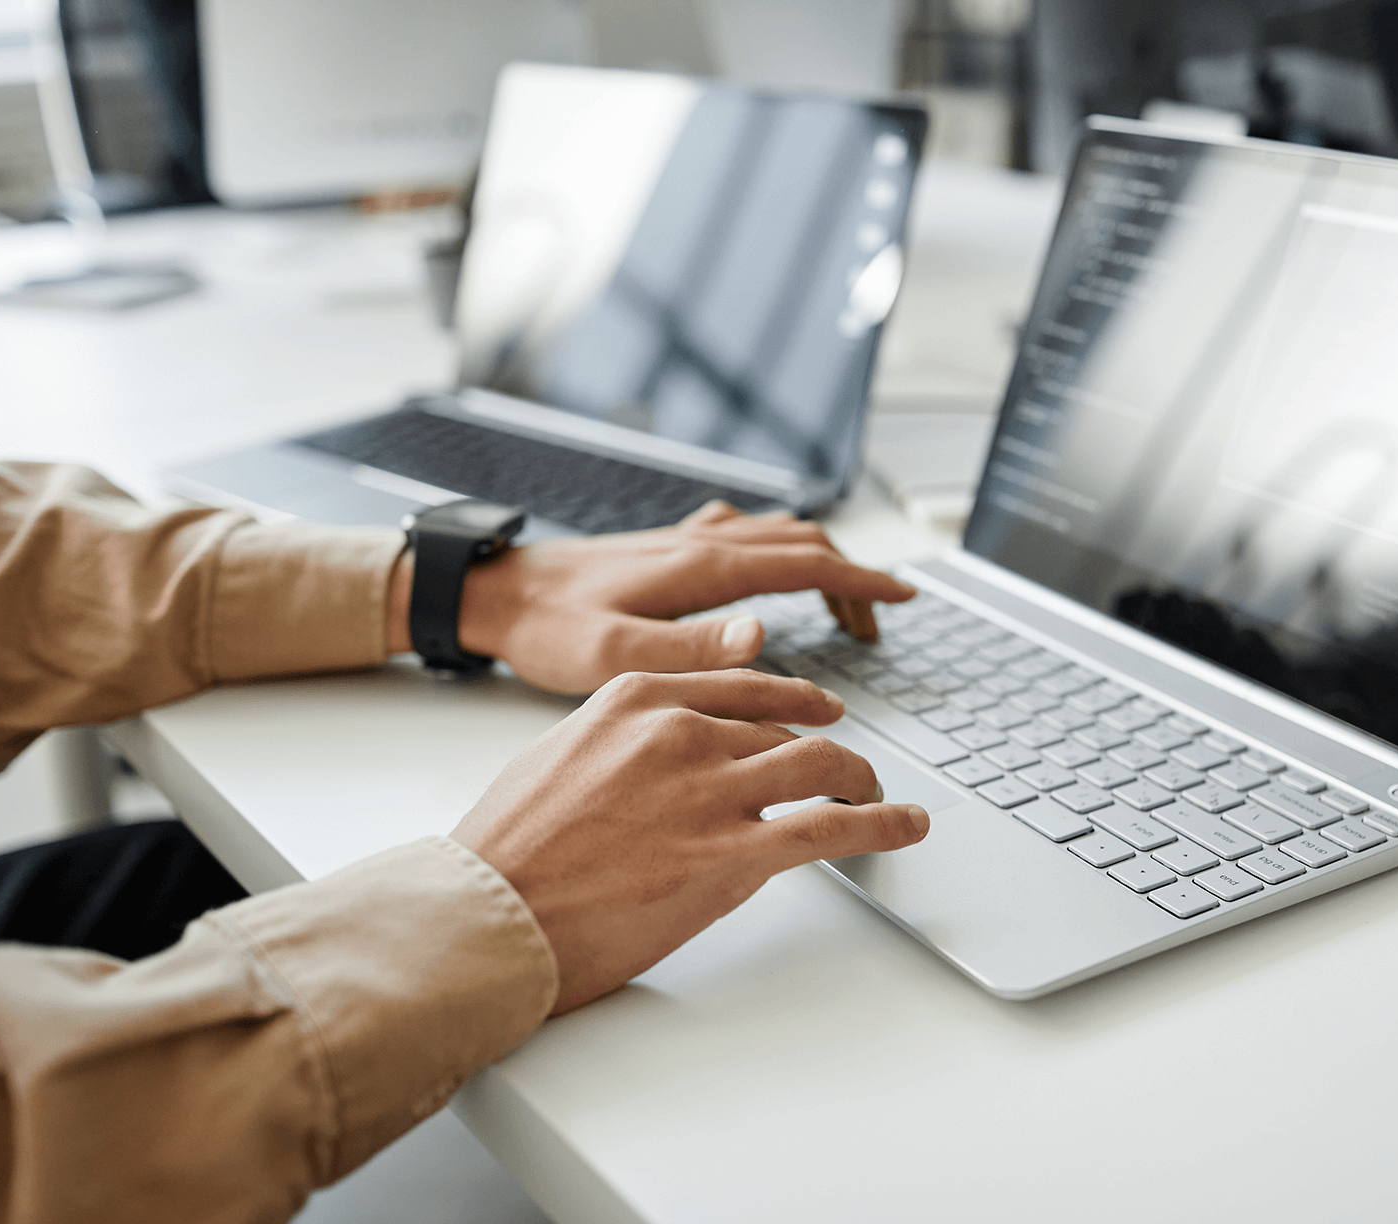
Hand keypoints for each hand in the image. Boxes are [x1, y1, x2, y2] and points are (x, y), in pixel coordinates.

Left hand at [388, 502, 914, 692]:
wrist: (494, 594)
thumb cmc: (547, 629)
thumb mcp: (615, 656)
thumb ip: (690, 648)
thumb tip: (762, 636)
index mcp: (700, 569)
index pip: (806, 564)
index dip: (862, 582)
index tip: (903, 599)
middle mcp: (698, 544)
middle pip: (802, 544)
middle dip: (851, 578)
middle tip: (877, 622)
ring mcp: (682, 541)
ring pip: (775, 534)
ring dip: (819, 561)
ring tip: (840, 604)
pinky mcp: (664, 547)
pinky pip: (742, 534)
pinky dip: (777, 549)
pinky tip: (768, 572)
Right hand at [449, 669, 929, 1012]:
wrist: (489, 915)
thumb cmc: (506, 853)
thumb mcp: (556, 756)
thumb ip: (619, 741)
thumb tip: (650, 757)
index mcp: (636, 699)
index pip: (740, 685)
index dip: (791, 698)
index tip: (816, 706)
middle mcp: (682, 732)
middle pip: (784, 730)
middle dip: (822, 754)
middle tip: (847, 773)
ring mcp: (712, 791)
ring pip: (822, 765)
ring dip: (862, 782)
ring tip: (879, 799)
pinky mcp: (735, 856)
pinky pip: (831, 828)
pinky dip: (883, 824)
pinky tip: (905, 826)